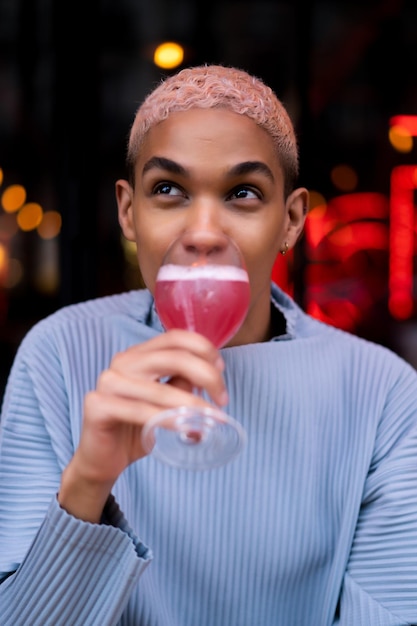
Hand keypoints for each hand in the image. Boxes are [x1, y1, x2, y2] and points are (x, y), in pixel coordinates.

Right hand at [58, 330, 226, 521]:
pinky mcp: (98, 406)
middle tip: (223, 400)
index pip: (175, 337)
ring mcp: (107, 382)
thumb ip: (182, 384)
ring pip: (161, 389)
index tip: (221, 370)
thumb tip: (211, 375)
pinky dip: (169, 421)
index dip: (203, 349)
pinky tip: (187, 429)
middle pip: (173, 357)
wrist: (102, 460)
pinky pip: (142, 412)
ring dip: (193, 406)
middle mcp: (122, 362)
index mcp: (139, 354)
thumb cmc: (136, 428)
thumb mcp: (166, 403)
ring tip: (212, 420)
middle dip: (206, 376)